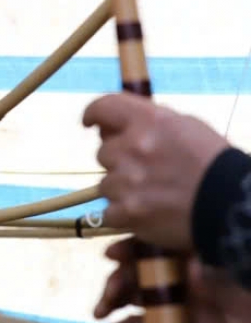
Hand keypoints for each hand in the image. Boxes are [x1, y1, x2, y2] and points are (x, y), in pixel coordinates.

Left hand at [82, 93, 229, 249]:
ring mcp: (127, 180)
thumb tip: (113, 128)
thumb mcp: (187, 128)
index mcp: (150, 121)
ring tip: (154, 195)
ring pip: (106, 184)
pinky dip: (124, 215)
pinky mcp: (126, 211)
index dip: (93, 114)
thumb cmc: (214, 165)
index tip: (90, 122)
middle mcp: (134, 146)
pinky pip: (109, 212)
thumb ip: (150, 124)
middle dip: (120, 161)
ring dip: (123, 189)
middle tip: (147, 171)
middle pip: (104, 152)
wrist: (232, 207)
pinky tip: (148, 213)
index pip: (105, 107)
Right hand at [89, 238, 250, 322]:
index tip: (112, 255)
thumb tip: (194, 267)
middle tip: (111, 294)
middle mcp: (171, 282)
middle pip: (134, 276)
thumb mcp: (228, 287)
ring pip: (129, 303)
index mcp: (184, 264)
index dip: (128, 251)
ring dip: (108, 306)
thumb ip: (209, 279)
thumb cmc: (242, 302)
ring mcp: (166, 308)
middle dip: (117, 282)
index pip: (149, 250)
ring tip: (97, 314)